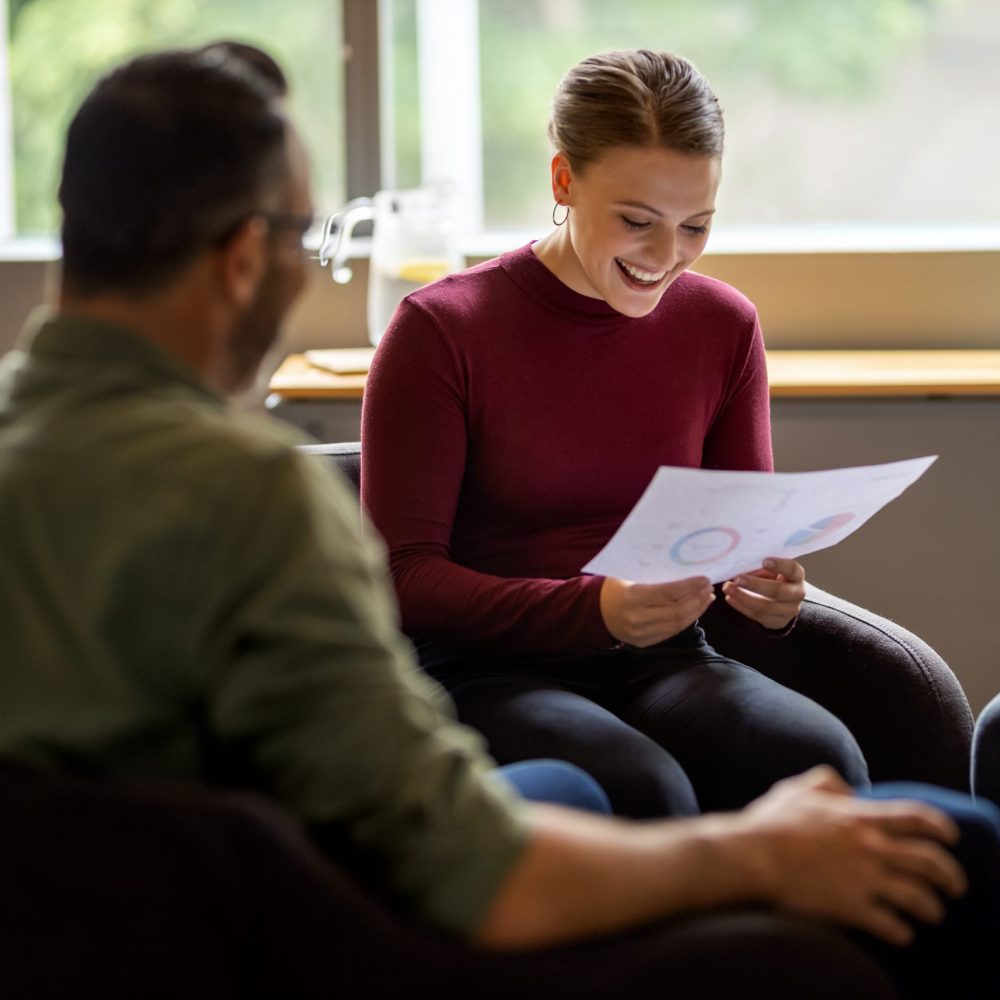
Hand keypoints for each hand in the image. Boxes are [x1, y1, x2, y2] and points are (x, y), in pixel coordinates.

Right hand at [600, 576, 713, 646]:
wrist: (594, 611)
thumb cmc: (614, 587)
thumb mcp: (629, 575)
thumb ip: (654, 576)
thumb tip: (685, 569)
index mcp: (633, 597)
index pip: (669, 593)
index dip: (690, 587)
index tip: (705, 579)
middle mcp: (637, 618)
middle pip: (677, 611)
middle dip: (697, 599)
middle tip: (708, 587)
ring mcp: (640, 633)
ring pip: (678, 624)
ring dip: (696, 611)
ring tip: (706, 598)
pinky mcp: (643, 643)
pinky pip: (671, 632)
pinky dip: (686, 621)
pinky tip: (695, 610)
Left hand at [721, 556, 804, 629]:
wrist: (784, 601)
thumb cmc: (774, 578)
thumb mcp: (771, 570)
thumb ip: (761, 568)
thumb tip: (742, 567)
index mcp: (796, 575)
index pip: (792, 569)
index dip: (780, 565)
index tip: (764, 561)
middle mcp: (796, 593)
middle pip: (778, 591)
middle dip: (755, 585)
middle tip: (737, 579)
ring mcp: (789, 610)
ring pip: (766, 607)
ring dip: (744, 598)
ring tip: (728, 588)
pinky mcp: (777, 621)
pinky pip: (757, 615)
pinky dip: (741, 606)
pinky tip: (730, 598)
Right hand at [737, 766, 966, 944]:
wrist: (751, 857)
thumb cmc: (770, 822)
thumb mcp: (797, 787)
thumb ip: (826, 780)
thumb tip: (846, 788)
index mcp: (859, 817)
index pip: (915, 819)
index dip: (941, 827)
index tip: (952, 836)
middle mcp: (870, 848)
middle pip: (930, 862)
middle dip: (951, 876)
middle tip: (956, 886)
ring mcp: (863, 880)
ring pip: (919, 898)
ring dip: (933, 908)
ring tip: (934, 913)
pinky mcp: (852, 909)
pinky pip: (892, 926)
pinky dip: (903, 932)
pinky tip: (902, 933)